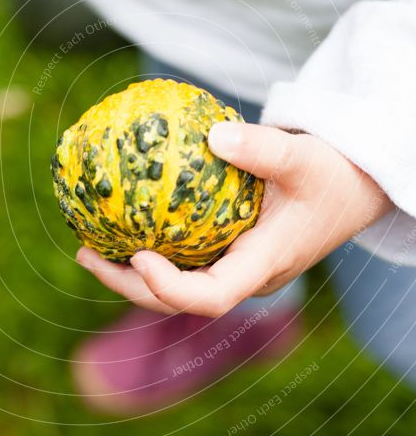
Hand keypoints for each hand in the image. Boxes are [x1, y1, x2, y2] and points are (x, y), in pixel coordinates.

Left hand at [76, 122, 392, 315]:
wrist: (350, 190)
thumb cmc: (330, 175)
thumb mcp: (304, 156)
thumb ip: (263, 148)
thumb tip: (211, 135)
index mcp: (262, 264)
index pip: (212, 296)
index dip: (171, 289)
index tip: (138, 257)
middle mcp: (243, 275)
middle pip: (179, 299)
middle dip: (130, 284)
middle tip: (86, 253)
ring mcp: (234, 267)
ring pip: (177, 283)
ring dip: (130, 271)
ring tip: (87, 245)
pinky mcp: (228, 251)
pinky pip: (183, 258)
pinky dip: (150, 245)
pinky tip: (119, 223)